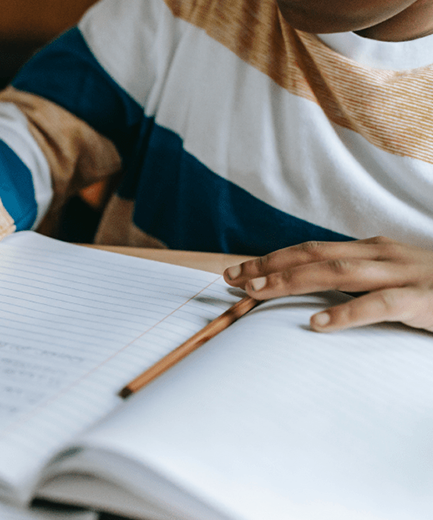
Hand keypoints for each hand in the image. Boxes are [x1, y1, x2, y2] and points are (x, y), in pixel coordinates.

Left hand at [223, 237, 432, 332]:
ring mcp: (404, 273)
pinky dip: (346, 314)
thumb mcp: (392, 279)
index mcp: (372, 249)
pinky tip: (318, 324)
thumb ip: (357, 282)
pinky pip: (379, 305)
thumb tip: (312, 295)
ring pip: (337, 273)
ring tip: (257, 294)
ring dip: (292, 281)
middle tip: (232, 281)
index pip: (311, 250)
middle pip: (314, 256)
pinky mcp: (424, 299)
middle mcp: (382, 254)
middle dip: (269, 267)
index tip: (238, 272)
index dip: (272, 259)